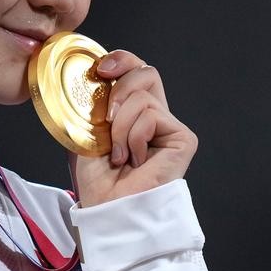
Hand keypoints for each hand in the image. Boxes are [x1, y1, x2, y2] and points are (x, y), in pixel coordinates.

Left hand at [69, 49, 197, 205]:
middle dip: (119, 88)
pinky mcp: (183, 139)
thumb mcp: (87, 132)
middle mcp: (156, 117)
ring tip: (119, 155)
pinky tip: (134, 160)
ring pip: (142, 98)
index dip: (122, 60)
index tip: (100, 70)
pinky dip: (133, 137)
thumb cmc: (98, 182)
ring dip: (119, 128)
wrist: (109, 210)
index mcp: (134, 113)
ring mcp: (171, 128)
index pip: (136, 70)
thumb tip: (94, 76)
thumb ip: (95, 104)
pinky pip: (151, 116)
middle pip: (146, 72)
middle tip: (106, 118)